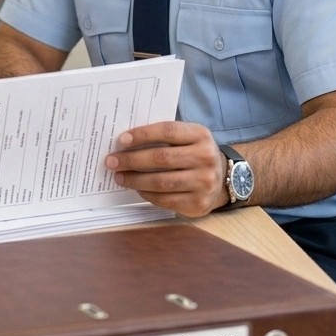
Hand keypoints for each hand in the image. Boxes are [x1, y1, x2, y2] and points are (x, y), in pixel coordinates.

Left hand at [104, 121, 227, 217]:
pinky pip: (165, 200)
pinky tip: (136, 188)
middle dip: (132, 160)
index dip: (143, 135)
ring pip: (161, 182)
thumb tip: (126, 141)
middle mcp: (205, 158)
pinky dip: (147, 194)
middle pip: (161, 158)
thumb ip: (164, 136)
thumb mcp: (188, 137)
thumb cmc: (194, 153)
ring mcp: (204, 183)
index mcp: (200, 135)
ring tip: (119, 176)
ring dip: (135, 180)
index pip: (168, 131)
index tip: (121, 140)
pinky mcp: (198, 204)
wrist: (224, 179)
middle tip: (111, 161)